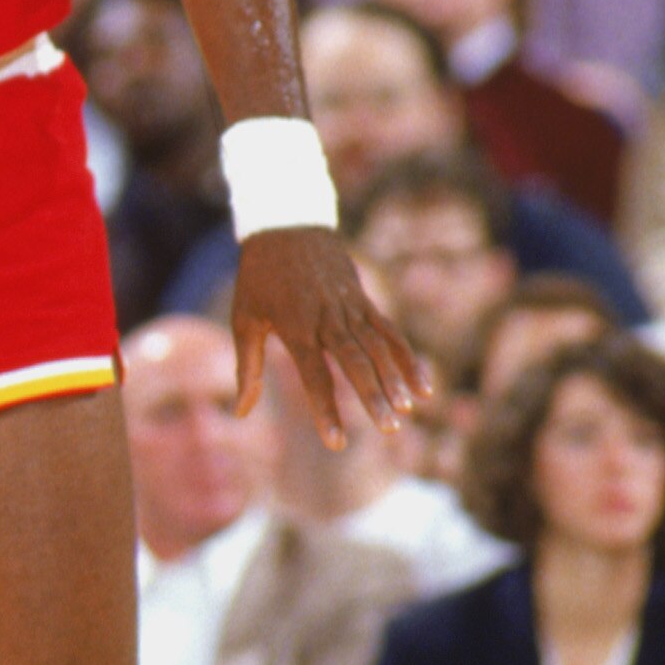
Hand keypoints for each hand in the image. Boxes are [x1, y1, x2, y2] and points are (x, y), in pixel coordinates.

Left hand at [232, 232, 423, 445]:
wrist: (285, 222)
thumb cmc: (258, 276)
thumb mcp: (245, 319)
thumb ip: (247, 369)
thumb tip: (241, 413)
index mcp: (295, 327)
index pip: (314, 376)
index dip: (326, 410)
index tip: (335, 442)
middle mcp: (327, 319)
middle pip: (355, 362)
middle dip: (373, 396)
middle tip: (389, 429)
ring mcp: (350, 307)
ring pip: (379, 346)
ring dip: (395, 378)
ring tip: (408, 410)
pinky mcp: (364, 299)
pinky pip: (390, 331)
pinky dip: (407, 357)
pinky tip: (423, 384)